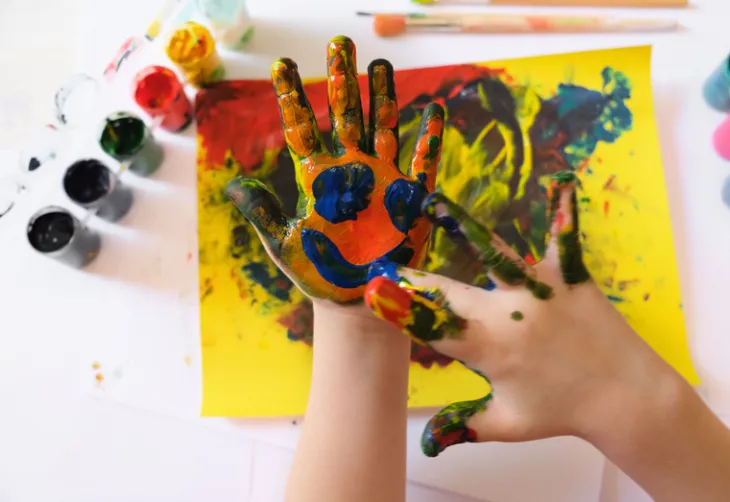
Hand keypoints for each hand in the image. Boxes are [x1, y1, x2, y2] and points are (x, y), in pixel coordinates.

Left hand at [226, 36, 444, 304]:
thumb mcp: (284, 245)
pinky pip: (423, 163)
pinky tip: (431, 110)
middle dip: (343, 79)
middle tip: (339, 42)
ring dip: (383, 97)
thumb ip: (263, 214)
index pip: (303, 128)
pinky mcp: (411, 199)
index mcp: (317, 179)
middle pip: (346, 114)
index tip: (283, 64)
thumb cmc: (320, 275)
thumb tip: (232, 186)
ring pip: (384, 127)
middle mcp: (351, 171)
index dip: (293, 96)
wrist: (357, 302)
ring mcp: (383, 181)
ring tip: (379, 63)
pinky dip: (428, 139)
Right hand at [364, 172, 684, 456]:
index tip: (370, 290)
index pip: (433, 328)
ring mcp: (541, 293)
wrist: (628, 401)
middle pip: (449, 292)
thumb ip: (462, 427)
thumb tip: (426, 445)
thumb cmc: (563, 413)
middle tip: (388, 260)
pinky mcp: (572, 277)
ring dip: (462, 228)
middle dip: (414, 278)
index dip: (398, 309)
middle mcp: (510, 317)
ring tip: (433, 203)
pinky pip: (564, 240)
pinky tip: (559, 180)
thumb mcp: (507, 424)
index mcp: (490, 351)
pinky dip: (561, 213)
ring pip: (494, 255)